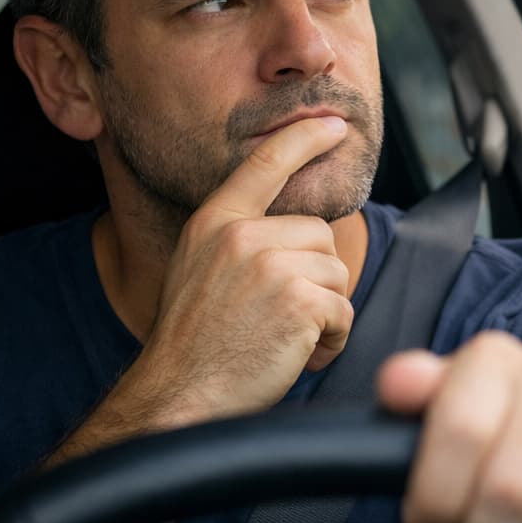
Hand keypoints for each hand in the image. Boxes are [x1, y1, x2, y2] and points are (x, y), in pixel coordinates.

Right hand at [131, 116, 354, 420]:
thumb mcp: (201, 271)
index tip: (332, 124)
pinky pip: (343, 312)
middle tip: (278, 319)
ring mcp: (268, 265)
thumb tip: (301, 231)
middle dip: (314, 280)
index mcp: (214, 223)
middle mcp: (239, 235)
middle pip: (320, 236)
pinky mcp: (297, 299)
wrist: (178, 397)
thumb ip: (241, 242)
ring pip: (336, 274)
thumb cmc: (197, 345)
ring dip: (323, 313)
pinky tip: (295, 356)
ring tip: (282, 338)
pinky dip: (331, 341)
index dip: (302, 140)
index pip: (264, 165)